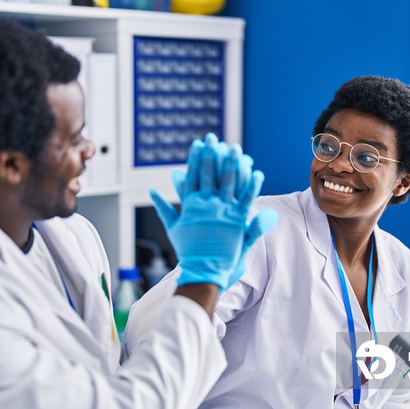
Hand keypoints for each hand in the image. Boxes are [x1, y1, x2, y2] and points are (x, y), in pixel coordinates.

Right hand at [151, 134, 277, 290]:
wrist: (203, 271)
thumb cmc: (188, 251)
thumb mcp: (173, 228)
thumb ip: (164, 208)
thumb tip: (152, 191)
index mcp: (191, 205)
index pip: (193, 176)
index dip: (196, 159)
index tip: (198, 144)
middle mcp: (206, 206)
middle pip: (210, 174)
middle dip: (212, 154)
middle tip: (214, 137)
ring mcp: (222, 212)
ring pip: (229, 182)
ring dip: (233, 164)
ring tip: (237, 149)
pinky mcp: (238, 222)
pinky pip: (246, 199)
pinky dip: (252, 185)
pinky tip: (257, 172)